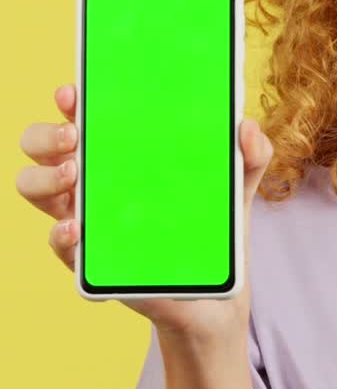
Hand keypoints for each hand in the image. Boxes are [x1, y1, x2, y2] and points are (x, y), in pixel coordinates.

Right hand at [16, 83, 272, 339]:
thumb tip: (247, 128)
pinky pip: (59, 244)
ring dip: (43, 177)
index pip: (83, 116)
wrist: (217, 297)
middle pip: (42, 146)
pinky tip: (78, 228)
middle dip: (46, 134)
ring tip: (73, 175)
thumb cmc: (214, 230)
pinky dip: (61, 234)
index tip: (73, 91)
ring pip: (34, 188)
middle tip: (74, 136)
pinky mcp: (91, 261)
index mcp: (122, 154)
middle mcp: (94, 182)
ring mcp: (87, 220)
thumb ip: (249, 156)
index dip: (69, 100)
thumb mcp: (237, 188)